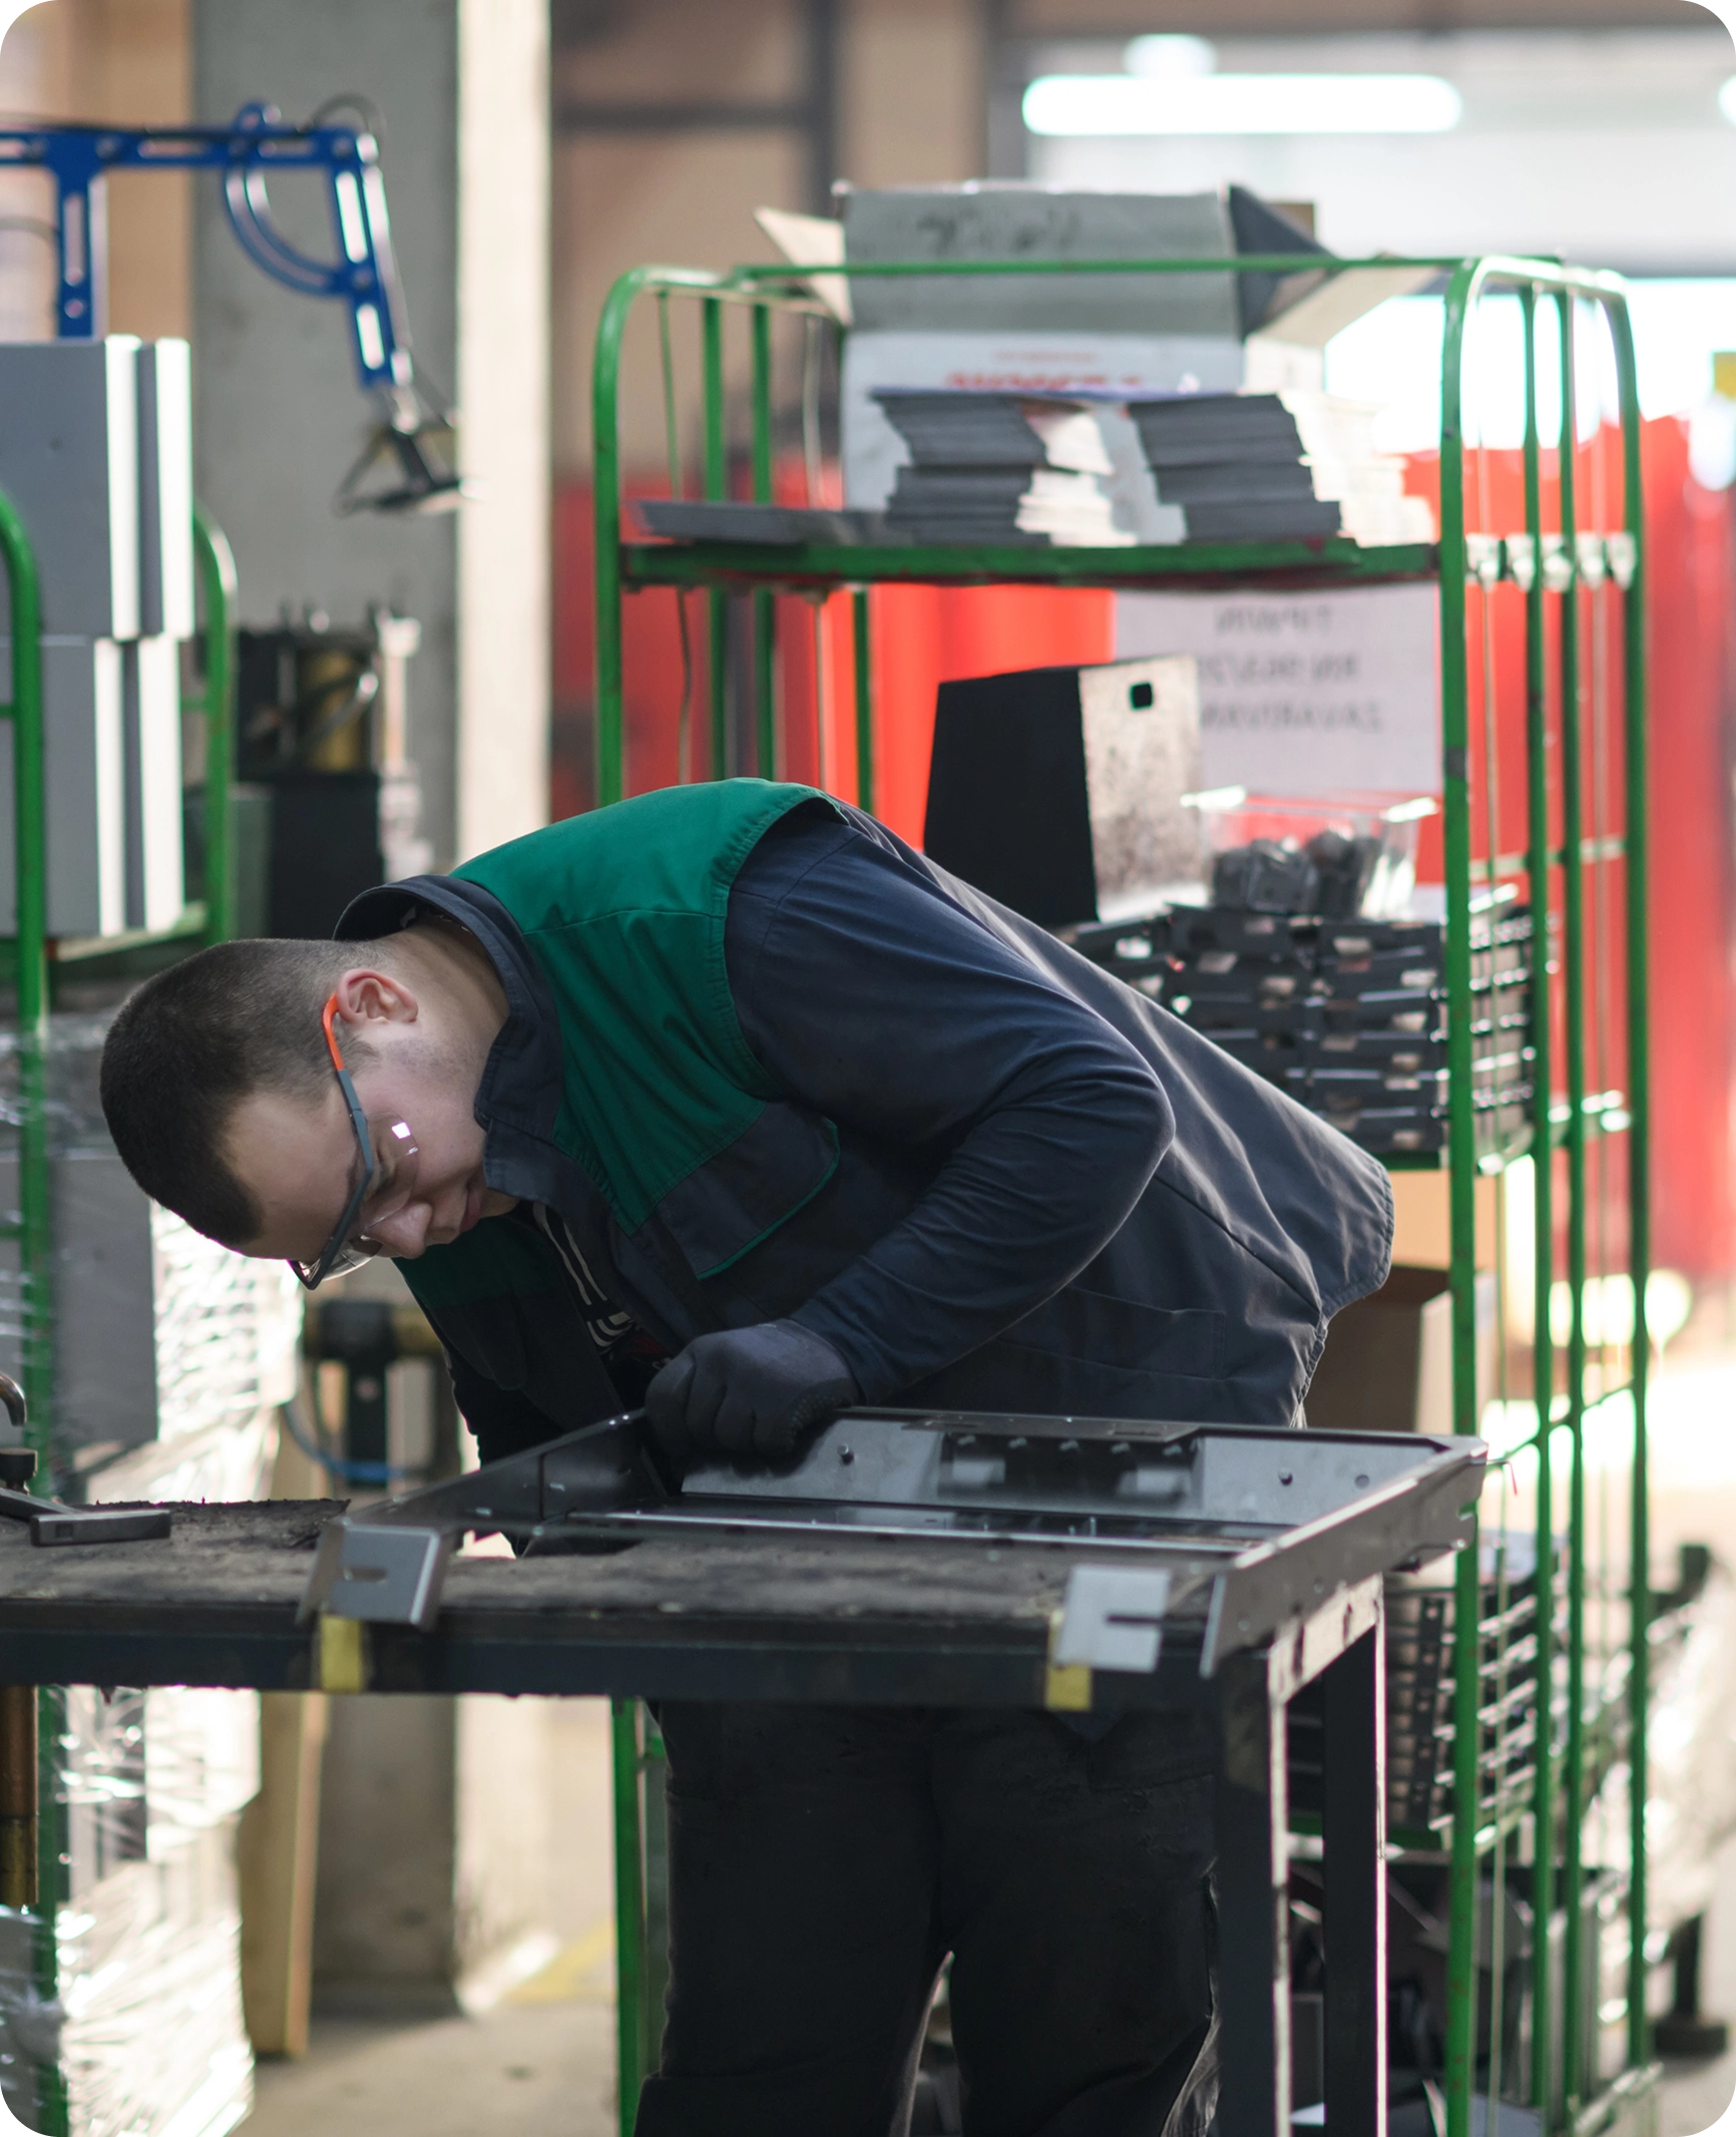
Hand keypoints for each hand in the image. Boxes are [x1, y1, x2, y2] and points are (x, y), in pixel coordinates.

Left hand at [646, 1320, 858, 1461]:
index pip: (662, 1397)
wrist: (828, 1343)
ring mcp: (750, 1381)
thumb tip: (680, 1450)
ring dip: (748, 1442)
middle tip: (742, 1426)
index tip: (681, 1447)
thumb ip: (701, 1392)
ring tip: (765, 1421)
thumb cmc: (773, 1361)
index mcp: (701, 1350)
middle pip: (696, 1426)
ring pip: (727, 1439)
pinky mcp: (780, 1403)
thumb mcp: (727, 1361)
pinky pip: (762, 1444)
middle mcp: (720, 1361)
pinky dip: (776, 1445)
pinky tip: (786, 1427)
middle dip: (716, 1438)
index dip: (668, 1431)